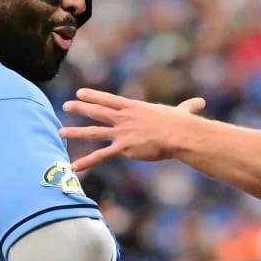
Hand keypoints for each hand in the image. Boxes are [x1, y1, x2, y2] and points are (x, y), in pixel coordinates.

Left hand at [61, 88, 206, 172]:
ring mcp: (121, 133)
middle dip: (80, 108)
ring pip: (94, 132)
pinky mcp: (123, 148)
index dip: (94, 96)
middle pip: (97, 112)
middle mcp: (124, 118)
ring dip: (76, 132)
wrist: (178, 134)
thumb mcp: (181, 112)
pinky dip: (86, 162)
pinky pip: (101, 156)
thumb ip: (187, 107)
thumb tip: (200, 103)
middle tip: (66, 105)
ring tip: (61, 132)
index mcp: (135, 107)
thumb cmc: (181, 124)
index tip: (81, 93)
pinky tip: (73, 167)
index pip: (110, 99)